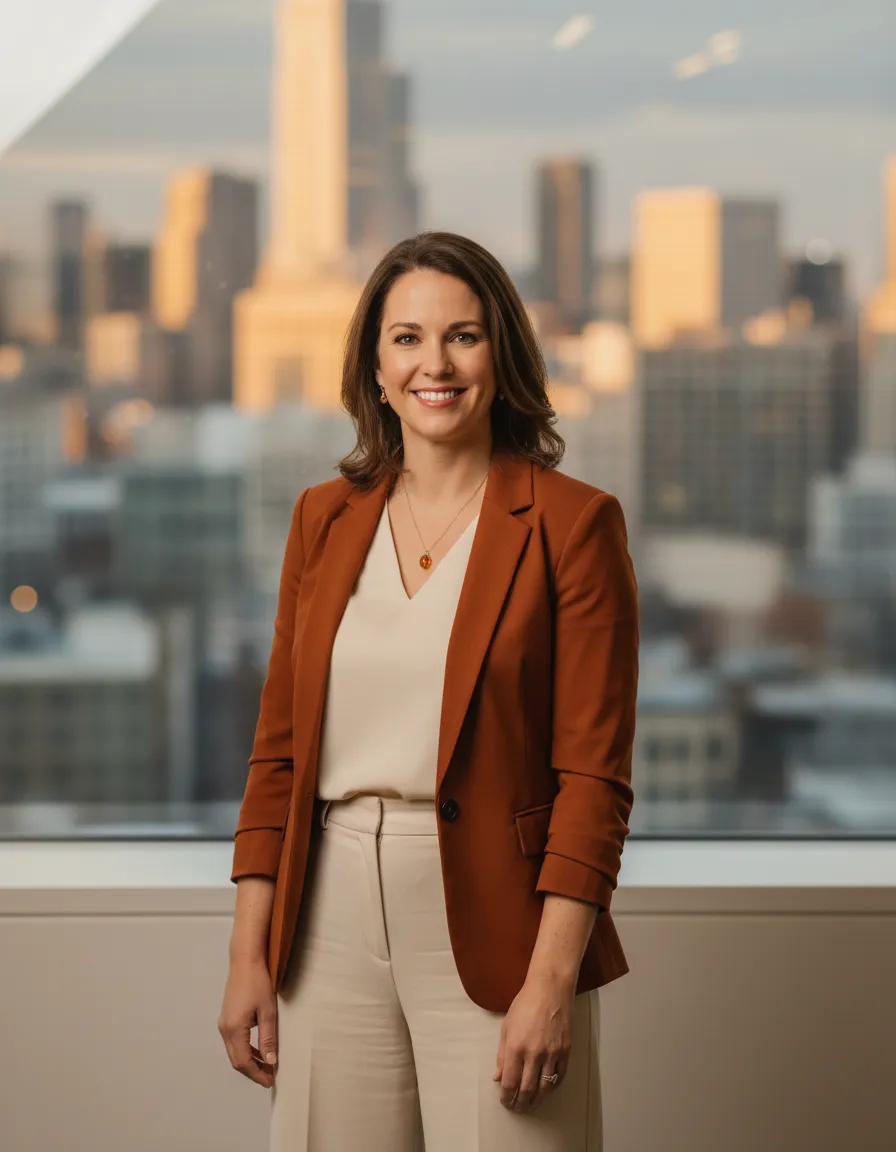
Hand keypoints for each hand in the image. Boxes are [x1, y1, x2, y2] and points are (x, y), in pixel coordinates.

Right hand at [218, 956, 278, 1089]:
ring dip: (249, 1062)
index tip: (270, 1081)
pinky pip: (234, 1042)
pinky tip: (258, 1050)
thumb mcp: (267, 1011)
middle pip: (236, 1061)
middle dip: (252, 1071)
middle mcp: (224, 1029)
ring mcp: (224, 1024)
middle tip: (269, 1077)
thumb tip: (270, 1061)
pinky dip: (245, 1050)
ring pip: (234, 1052)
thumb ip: (268, 1038)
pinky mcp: (227, 1018)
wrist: (245, 961)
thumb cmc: (258, 983)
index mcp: (234, 1029)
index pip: (244, 1062)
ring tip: (266, 1066)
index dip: (257, 1074)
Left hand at [493, 973, 573, 1112]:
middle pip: (527, 1090)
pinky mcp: (566, 1051)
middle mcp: (534, 1054)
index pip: (510, 1082)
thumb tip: (498, 1076)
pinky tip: (546, 1091)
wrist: (550, 990)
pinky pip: (559, 1077)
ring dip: (536, 1100)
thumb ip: (502, 1055)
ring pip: (544, 1087)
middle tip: (517, 1108)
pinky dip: (552, 1088)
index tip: (505, 1102)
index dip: (507, 1097)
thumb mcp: (506, 1027)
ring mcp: (552, 1054)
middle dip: (520, 1103)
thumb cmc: (525, 1004)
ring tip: (530, 1105)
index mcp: (516, 1047)